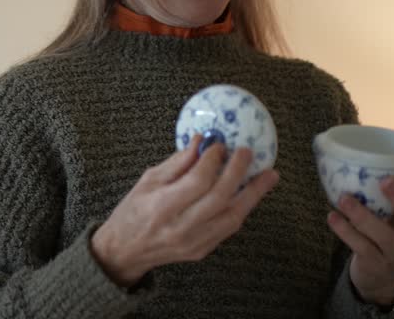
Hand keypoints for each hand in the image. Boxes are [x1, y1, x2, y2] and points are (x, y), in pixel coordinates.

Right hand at [90, 135, 279, 287]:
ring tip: (269, 176)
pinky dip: (241, 209)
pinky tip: (251, 194)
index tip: (219, 145)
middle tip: (247, 152)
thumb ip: (177, 163)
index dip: (212, 161)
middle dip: (237, 172)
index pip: (197, 182)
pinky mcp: (202, 251)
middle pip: (219, 198)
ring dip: (253, 194)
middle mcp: (181, 227)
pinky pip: (228, 228)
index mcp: (162, 207)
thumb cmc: (132, 212)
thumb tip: (201, 142)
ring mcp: (194, 243)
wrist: (124, 251)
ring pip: (232, 217)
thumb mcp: (147, 181)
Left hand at [328, 156, 393, 304]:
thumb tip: (344, 154)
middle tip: (385, 180)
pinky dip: (346, 231)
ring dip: (363, 215)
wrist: (375, 276)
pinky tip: (333, 217)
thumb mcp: (384, 211)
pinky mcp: (376, 263)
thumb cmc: (377, 233)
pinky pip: (363, 247)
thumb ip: (373, 189)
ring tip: (343, 199)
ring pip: (385, 234)